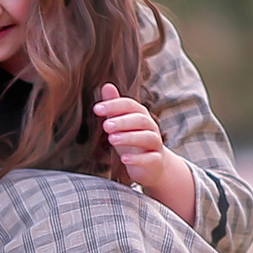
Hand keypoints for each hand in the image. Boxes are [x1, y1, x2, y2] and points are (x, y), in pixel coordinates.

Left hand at [96, 83, 196, 223]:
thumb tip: (106, 85)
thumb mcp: (122, 124)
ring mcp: (155, 144)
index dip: (114, 105)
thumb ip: (115, 107)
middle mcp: (151, 128)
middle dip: (123, 121)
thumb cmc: (132, 142)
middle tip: (105, 126)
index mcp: (141, 116)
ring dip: (129, 137)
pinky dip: (137, 158)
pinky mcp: (155, 161)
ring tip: (111, 140)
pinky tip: (124, 159)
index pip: (130, 105)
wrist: (151, 166)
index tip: (96, 109)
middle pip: (140, 120)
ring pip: (147, 137)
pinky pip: (150, 158)